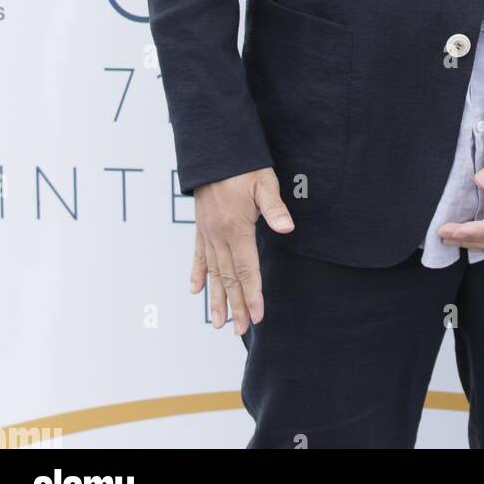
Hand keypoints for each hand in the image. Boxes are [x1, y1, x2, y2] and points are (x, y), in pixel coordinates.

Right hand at [190, 167, 293, 332]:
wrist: (214, 152)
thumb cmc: (243, 166)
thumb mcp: (264, 182)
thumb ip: (274, 208)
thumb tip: (288, 228)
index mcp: (236, 227)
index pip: (247, 268)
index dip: (252, 294)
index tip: (257, 316)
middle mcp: (219, 235)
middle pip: (229, 277)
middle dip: (235, 305)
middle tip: (239, 331)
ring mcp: (208, 233)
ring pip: (213, 272)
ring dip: (216, 298)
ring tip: (217, 323)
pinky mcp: (201, 227)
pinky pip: (199, 256)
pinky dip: (198, 274)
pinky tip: (195, 291)